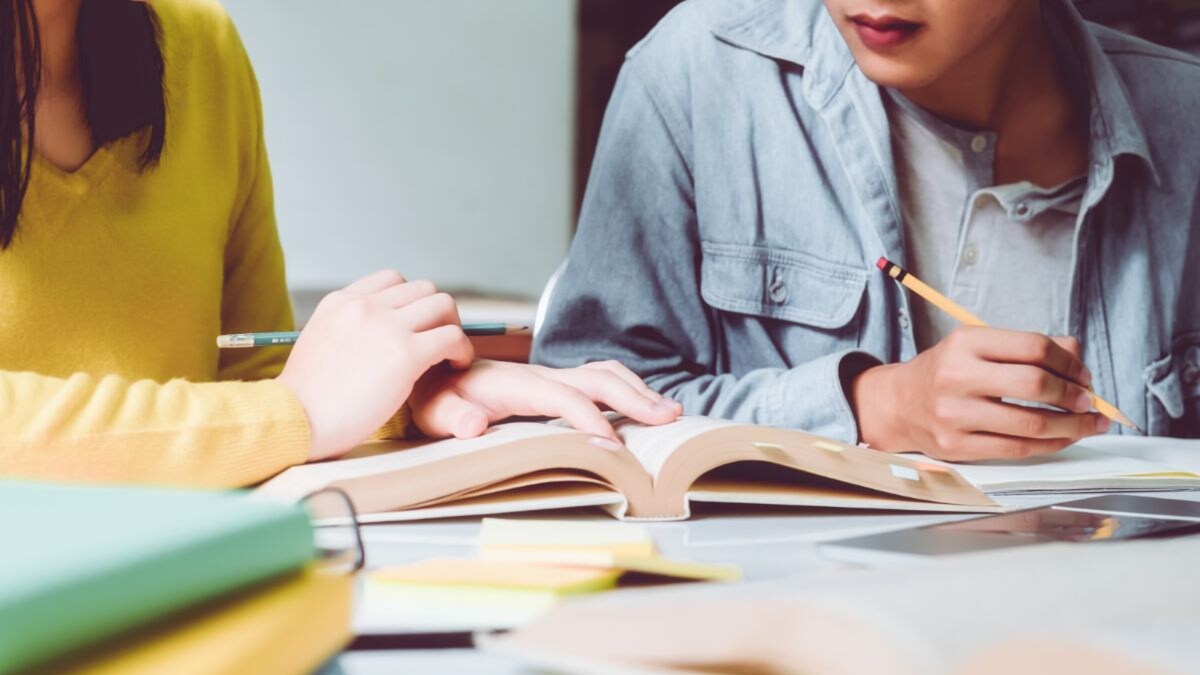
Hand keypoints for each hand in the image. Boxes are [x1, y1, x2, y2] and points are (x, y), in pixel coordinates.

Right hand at [277, 271, 473, 461]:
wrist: (294, 421)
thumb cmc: (306, 398)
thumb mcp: (320, 342)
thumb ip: (347, 329)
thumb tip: (370, 335)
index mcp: (341, 301)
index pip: (393, 279)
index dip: (412, 302)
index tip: (415, 326)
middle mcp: (365, 306)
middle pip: (424, 289)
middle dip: (438, 314)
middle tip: (439, 342)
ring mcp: (387, 327)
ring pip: (443, 305)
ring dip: (453, 328)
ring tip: (450, 355)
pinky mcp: (406, 354)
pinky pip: (452, 338)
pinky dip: (461, 350)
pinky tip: (455, 366)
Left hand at [408, 360, 683, 444]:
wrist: (431, 373)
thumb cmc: (434, 396)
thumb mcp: (433, 410)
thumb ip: (452, 417)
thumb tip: (475, 424)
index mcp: (516, 383)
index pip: (563, 397)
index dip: (589, 419)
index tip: (613, 446)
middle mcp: (540, 376)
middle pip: (598, 379)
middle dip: (635, 399)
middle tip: (669, 419)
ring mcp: (550, 379)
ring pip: (604, 374)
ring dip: (638, 391)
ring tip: (670, 413)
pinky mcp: (554, 386)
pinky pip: (598, 382)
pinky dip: (627, 391)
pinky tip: (644, 407)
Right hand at [850, 327, 1108, 460]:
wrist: (900, 404)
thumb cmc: (948, 372)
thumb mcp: (978, 346)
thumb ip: (1027, 347)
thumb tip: (1078, 358)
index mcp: (965, 343)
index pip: (1033, 348)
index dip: (1068, 362)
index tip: (1083, 375)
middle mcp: (956, 377)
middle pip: (1034, 385)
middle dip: (1073, 395)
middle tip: (1089, 401)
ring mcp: (954, 415)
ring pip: (1031, 423)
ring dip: (1071, 426)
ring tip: (1088, 424)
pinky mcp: (956, 446)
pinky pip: (1017, 449)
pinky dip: (1050, 444)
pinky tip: (1064, 438)